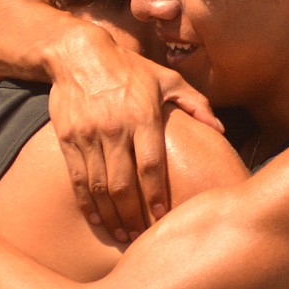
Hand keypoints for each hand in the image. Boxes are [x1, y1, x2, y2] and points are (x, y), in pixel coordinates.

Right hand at [48, 42, 221, 241]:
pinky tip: (97, 219)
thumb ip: (196, 104)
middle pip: (123, 184)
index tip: (162, 216)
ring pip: (99, 186)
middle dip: (132, 215)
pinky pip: (78, 178)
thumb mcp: (167, 79)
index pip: (150, 166)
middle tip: (140, 235)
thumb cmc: (130, 69)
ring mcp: (88, 135)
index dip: (156, 195)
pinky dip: (87, 203)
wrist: (78, 53)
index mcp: (143, 116)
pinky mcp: (68, 139)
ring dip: (111, 215)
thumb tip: (220, 128)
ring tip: (122, 233)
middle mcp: (114, 128)